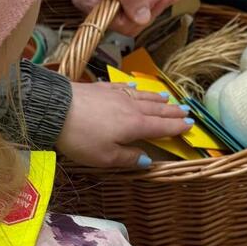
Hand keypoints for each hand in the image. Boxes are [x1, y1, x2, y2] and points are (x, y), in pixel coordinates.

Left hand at [56, 82, 191, 167]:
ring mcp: (116, 95)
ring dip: (157, 98)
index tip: (190, 125)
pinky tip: (135, 86)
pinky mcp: (102, 88)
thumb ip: (128, 157)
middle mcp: (131, 108)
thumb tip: (147, 159)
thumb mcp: (105, 157)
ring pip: (142, 96)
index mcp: (135, 125)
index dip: (176, 128)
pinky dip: (134, 88)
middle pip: (156, 110)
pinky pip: (124, 87)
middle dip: (172, 112)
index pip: (161, 127)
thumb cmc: (81, 138)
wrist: (56, 109)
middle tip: (186, 111)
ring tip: (167, 98)